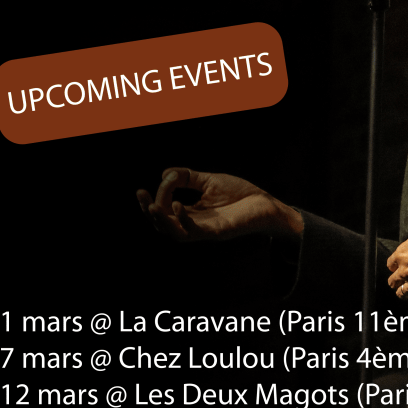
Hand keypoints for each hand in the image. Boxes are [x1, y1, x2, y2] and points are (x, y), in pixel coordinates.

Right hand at [136, 168, 303, 242]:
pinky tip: (178, 206)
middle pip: (164, 225)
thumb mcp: (209, 181)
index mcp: (192, 213)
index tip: (159, 180)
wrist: (266, 203)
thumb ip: (187, 177)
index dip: (157, 196)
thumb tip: (164, 173)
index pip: (165, 209)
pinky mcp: (218, 232)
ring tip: (152, 207)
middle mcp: (195, 224)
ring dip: (161, 221)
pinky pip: (195, 232)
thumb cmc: (241, 194)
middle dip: (149, 212)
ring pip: (176, 234)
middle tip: (141, 196)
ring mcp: (206, 230)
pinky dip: (184, 220)